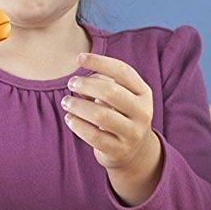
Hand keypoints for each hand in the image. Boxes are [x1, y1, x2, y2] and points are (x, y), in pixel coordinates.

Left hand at [61, 53, 160, 175]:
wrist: (134, 151)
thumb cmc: (121, 115)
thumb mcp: (122, 96)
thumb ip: (105, 82)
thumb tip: (81, 74)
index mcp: (144, 93)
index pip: (123, 72)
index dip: (100, 62)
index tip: (79, 58)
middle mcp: (143, 112)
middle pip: (111, 92)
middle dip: (86, 85)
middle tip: (71, 83)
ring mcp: (132, 133)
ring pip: (101, 115)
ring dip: (78, 105)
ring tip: (66, 101)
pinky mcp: (119, 150)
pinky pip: (94, 136)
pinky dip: (78, 125)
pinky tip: (69, 118)